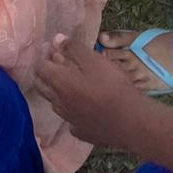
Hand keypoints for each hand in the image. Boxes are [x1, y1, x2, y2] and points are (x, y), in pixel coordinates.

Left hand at [35, 35, 144, 149]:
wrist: (133, 121)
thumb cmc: (113, 86)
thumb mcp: (94, 60)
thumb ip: (73, 48)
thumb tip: (57, 39)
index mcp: (59, 83)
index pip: (39, 67)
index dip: (43, 55)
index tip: (50, 47)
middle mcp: (59, 103)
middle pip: (41, 85)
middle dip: (45, 72)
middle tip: (55, 62)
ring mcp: (70, 120)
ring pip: (55, 103)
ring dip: (57, 90)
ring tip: (68, 81)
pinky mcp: (82, 133)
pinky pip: (70, 119)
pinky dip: (72, 110)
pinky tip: (81, 107)